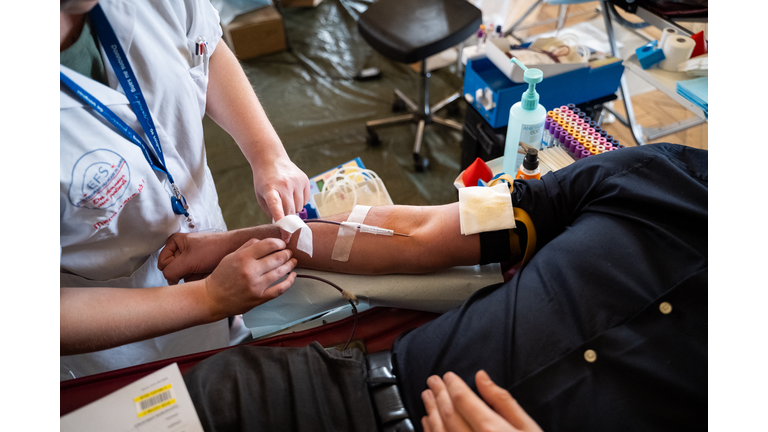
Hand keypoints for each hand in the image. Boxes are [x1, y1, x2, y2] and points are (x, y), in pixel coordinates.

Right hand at [159, 231, 238, 284]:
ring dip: (192, 277)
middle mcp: (181, 252)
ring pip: (182, 277)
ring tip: (203, 269)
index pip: (162, 262)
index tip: (182, 267)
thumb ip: (171, 270)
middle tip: (194, 268)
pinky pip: (192, 280)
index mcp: (175, 242)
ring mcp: (190, 262)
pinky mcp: (198, 270)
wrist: (234, 251)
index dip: (171, 268)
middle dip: (183, 273)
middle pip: (172, 271)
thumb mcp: (188, 259)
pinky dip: (198, 280)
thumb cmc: (214, 248)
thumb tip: (167, 280)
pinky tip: (207, 274)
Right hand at [203, 238, 296, 318]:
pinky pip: (280, 289)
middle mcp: (251, 271)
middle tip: (289, 252)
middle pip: (277, 258)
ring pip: (281, 272)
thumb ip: (248, 246)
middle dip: (286, 253)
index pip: (268, 245)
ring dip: (290, 265)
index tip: (282, 243)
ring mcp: (256, 286)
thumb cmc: (222, 276)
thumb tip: (266, 241)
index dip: (279, 242)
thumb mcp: (231, 256)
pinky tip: (293, 276)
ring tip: (293, 261)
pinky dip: (289, 282)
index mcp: (243, 258)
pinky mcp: (260, 298)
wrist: (212, 298)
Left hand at [252, 155, 309, 220]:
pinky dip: (300, 201)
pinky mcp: (304, 180)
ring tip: (286, 200)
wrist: (271, 159)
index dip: (280, 219)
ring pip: (299, 207)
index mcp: (270, 189)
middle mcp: (284, 185)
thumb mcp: (261, 196)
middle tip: (284, 221)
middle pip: (290, 211)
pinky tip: (293, 194)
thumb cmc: (264, 181)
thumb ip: (270, 211)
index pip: (275, 205)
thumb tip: (282, 225)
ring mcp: (296, 182)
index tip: (285, 233)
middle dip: (288, 219)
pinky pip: (306, 200)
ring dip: (294, 209)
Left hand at [421, 370, 542, 431]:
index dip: (453, 385)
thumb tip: (482, 378)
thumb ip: (503, 402)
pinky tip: (428, 423)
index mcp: (491, 431)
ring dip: (431, 412)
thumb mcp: (528, 428)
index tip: (447, 376)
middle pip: (448, 414)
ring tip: (427, 397)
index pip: (463, 401)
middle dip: (438, 395)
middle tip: (432, 381)